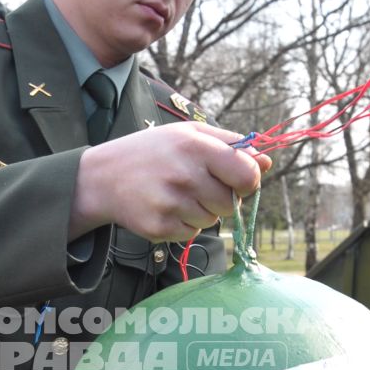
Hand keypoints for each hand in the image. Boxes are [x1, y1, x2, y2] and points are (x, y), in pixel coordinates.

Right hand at [69, 122, 271, 241]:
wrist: (102, 177)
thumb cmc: (153, 152)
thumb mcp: (189, 135)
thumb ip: (231, 145)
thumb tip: (267, 162)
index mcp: (196, 147)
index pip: (246, 174)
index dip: (248, 181)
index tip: (237, 180)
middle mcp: (184, 176)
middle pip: (230, 203)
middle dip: (221, 198)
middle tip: (196, 185)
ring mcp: (170, 204)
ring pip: (212, 220)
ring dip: (201, 211)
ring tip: (175, 194)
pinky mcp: (159, 228)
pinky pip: (192, 233)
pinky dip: (184, 224)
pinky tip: (165, 207)